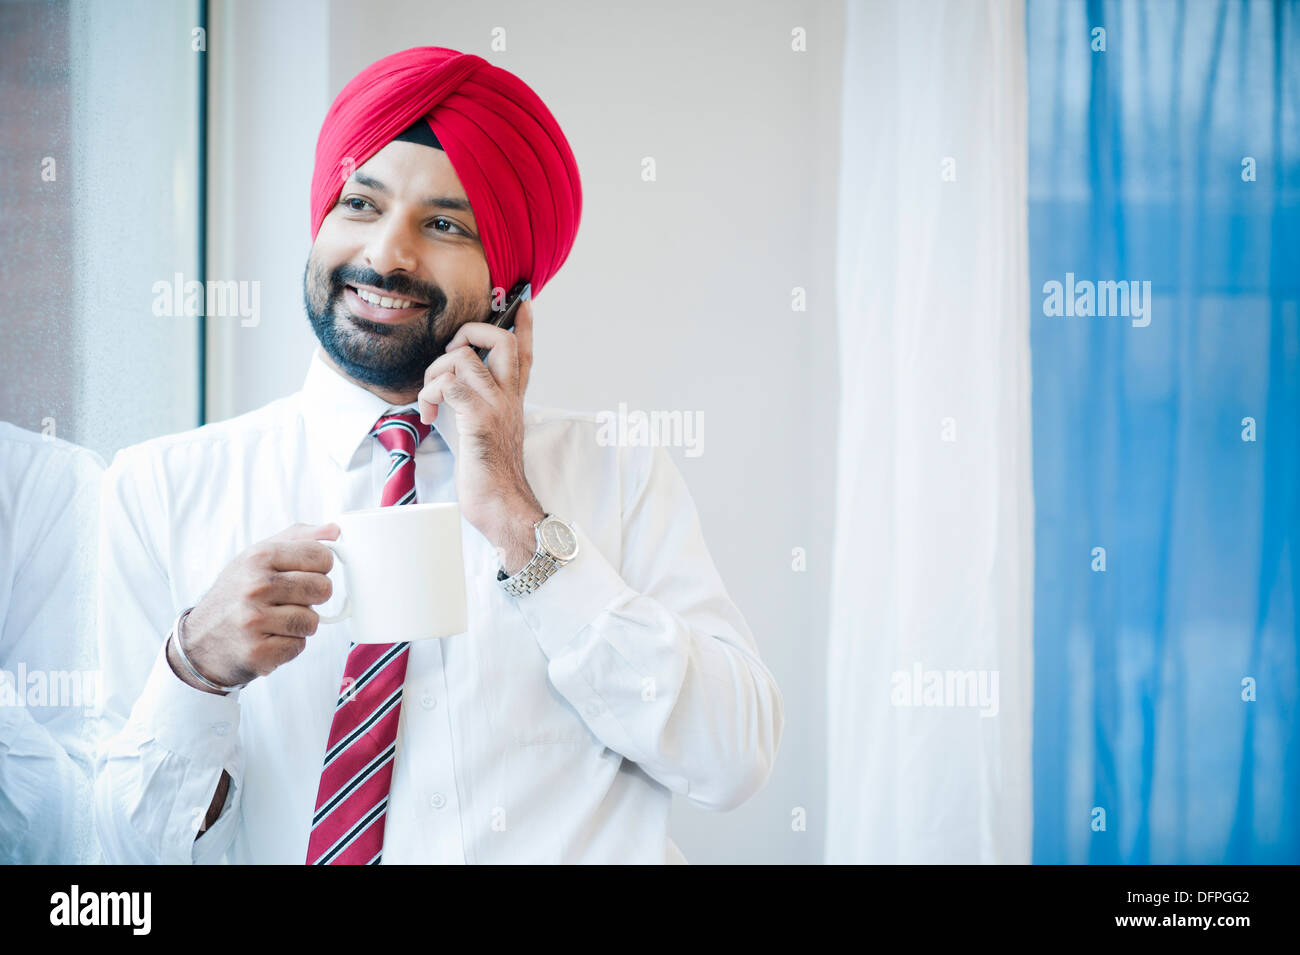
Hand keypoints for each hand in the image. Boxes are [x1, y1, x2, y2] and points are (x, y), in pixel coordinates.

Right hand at [171, 523, 338, 692]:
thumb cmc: (236, 593)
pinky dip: (289, 645)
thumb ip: (298, 538)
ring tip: (276, 620)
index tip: (306, 573)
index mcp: (258, 557)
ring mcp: (254, 621)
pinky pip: (299, 646)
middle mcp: (254, 587)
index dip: (320, 567)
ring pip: (313, 621)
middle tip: (290, 600)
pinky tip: (268, 638)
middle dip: (312, 597)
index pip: (321, 556)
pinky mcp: (258, 652)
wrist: (199, 641)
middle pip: (323, 589)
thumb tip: (335, 531)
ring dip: (300, 624)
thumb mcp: (258, 556)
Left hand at [418, 299, 544, 571]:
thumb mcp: (491, 437)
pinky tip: (427, 414)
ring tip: (430, 397)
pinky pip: (449, 385)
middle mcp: (509, 399)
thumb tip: (457, 399)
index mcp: (513, 402)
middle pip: (501, 342)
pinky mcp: (478, 420)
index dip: (524, 327)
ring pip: (464, 358)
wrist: (504, 507)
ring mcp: (495, 407)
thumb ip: (481, 413)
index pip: (525, 356)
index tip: (522, 305)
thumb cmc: (493, 480)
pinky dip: (430, 394)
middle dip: (470, 333)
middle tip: (452, 352)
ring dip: (436, 371)